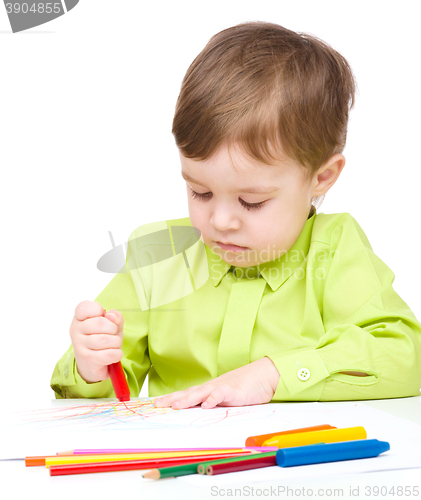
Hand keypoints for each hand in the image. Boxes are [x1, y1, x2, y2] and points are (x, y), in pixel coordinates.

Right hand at [69, 300, 123, 382]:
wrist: (93, 364)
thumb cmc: (103, 338)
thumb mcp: (112, 325)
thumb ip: (115, 317)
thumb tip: (112, 316)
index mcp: (79, 318)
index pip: (84, 307)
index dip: (98, 310)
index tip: (102, 316)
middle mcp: (75, 330)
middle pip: (100, 323)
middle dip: (113, 329)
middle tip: (112, 333)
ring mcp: (79, 345)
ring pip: (105, 340)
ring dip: (116, 342)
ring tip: (113, 345)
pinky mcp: (86, 359)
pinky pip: (109, 354)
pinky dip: (117, 354)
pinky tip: (114, 354)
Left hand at [154, 357, 279, 408]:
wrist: (262, 375)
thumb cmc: (244, 387)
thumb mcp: (225, 397)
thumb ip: (212, 403)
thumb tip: (198, 411)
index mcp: (208, 390)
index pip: (186, 394)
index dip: (171, 398)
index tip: (156, 403)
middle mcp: (211, 388)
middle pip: (188, 393)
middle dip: (172, 399)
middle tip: (157, 404)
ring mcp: (221, 388)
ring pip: (201, 393)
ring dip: (188, 399)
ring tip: (175, 406)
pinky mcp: (234, 391)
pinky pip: (221, 394)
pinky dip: (213, 399)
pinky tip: (206, 405)